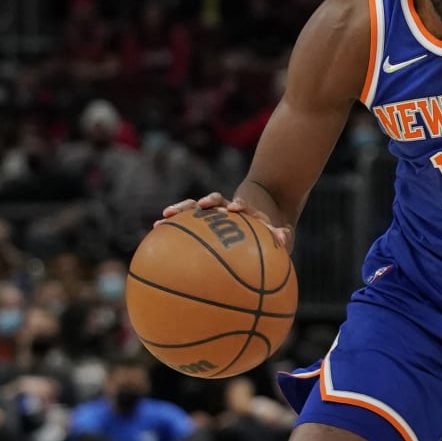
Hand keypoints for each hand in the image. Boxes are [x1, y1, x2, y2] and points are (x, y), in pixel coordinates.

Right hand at [159, 193, 291, 251]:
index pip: (244, 205)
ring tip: (166, 215)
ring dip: (183, 208)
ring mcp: (214, 210)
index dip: (240, 205)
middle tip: (200, 205)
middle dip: (207, 202)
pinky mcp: (203, 214)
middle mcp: (228, 207)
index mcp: (248, 211)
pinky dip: (173, 220)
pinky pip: (186, 217)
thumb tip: (284, 239)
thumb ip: (283, 236)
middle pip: (216, 201)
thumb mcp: (280, 233)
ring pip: (196, 205)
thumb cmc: (272, 229)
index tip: (235, 208)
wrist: (263, 206)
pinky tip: (156, 227)